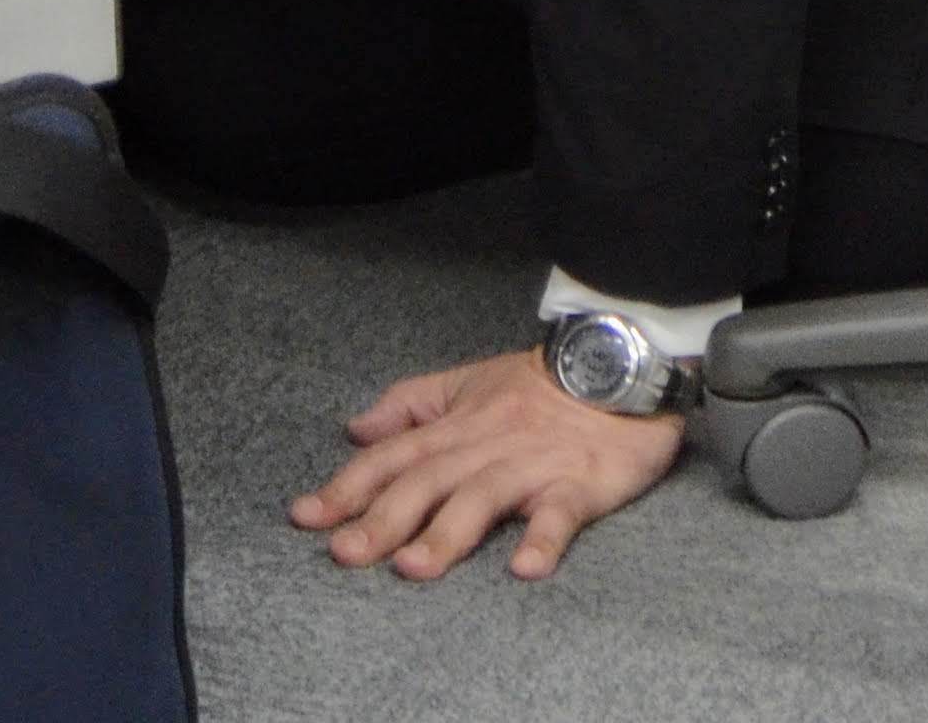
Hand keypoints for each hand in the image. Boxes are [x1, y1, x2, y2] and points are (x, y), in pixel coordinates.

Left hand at [290, 346, 683, 580]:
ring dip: (448, 532)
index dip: (349, 485)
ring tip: (415, 567)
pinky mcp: (582, 481)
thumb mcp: (469, 381)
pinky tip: (525, 568)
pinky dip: (543, 539)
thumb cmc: (542, 381)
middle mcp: (487, 444)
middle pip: (428, 480)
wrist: (620, 359)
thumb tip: (356, 429)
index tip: (306, 517)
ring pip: (484, 496)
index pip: (394, 455)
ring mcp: (534, 464)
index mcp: (458, 423)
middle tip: (346, 554)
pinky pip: (562, 513)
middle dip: (384, 518)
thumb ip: (411, 404)